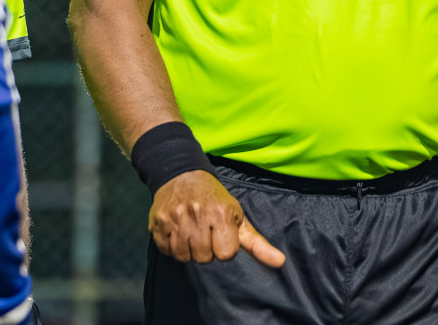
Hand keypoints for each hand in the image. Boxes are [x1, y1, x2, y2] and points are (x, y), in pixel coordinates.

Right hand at [149, 170, 285, 267]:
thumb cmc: (215, 199)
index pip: (226, 254)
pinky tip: (178, 232)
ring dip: (189, 250)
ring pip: (183, 257)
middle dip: (207, 250)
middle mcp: (197, 214)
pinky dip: (172, 246)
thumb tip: (280, 262)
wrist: (182, 174)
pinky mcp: (157, 222)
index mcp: (221, 213)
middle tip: (206, 232)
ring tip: (192, 232)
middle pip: (204, 258)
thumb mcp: (238, 216)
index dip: (225, 248)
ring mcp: (175, 218)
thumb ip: (257, 243)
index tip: (222, 235)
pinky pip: (166, 250)